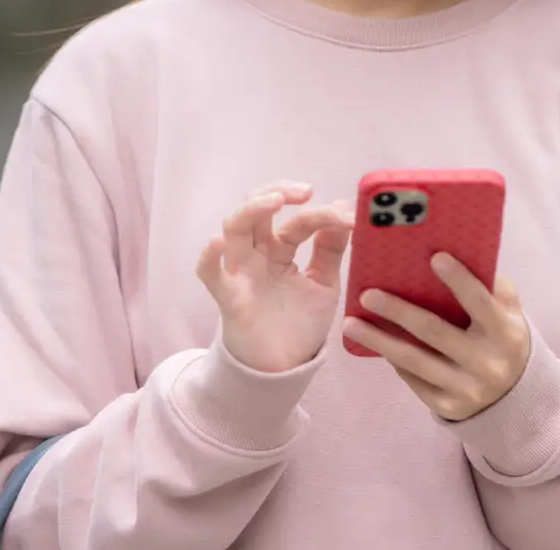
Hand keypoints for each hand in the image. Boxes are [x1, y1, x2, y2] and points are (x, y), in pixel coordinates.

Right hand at [196, 182, 352, 373]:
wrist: (285, 369)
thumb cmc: (299, 324)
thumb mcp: (323, 283)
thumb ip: (330, 249)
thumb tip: (342, 208)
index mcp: (280, 249)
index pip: (298, 220)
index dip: (323, 214)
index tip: (350, 217)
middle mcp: (258, 254)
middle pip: (257, 209)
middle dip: (279, 191)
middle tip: (306, 192)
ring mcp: (242, 273)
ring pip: (234, 228)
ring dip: (251, 209)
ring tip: (275, 200)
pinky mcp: (230, 298)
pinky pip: (210, 275)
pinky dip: (210, 258)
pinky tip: (218, 243)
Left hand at [343, 253, 530, 421]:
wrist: (514, 394)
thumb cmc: (502, 337)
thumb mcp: (510, 311)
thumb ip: (492, 285)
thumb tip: (457, 249)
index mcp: (506, 333)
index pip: (480, 302)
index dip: (458, 280)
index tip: (434, 257)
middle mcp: (487, 363)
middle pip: (434, 332)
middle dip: (398, 311)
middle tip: (367, 294)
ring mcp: (466, 389)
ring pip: (414, 360)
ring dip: (378, 340)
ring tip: (350, 323)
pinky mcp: (447, 406)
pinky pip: (412, 379)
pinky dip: (392, 359)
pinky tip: (373, 343)